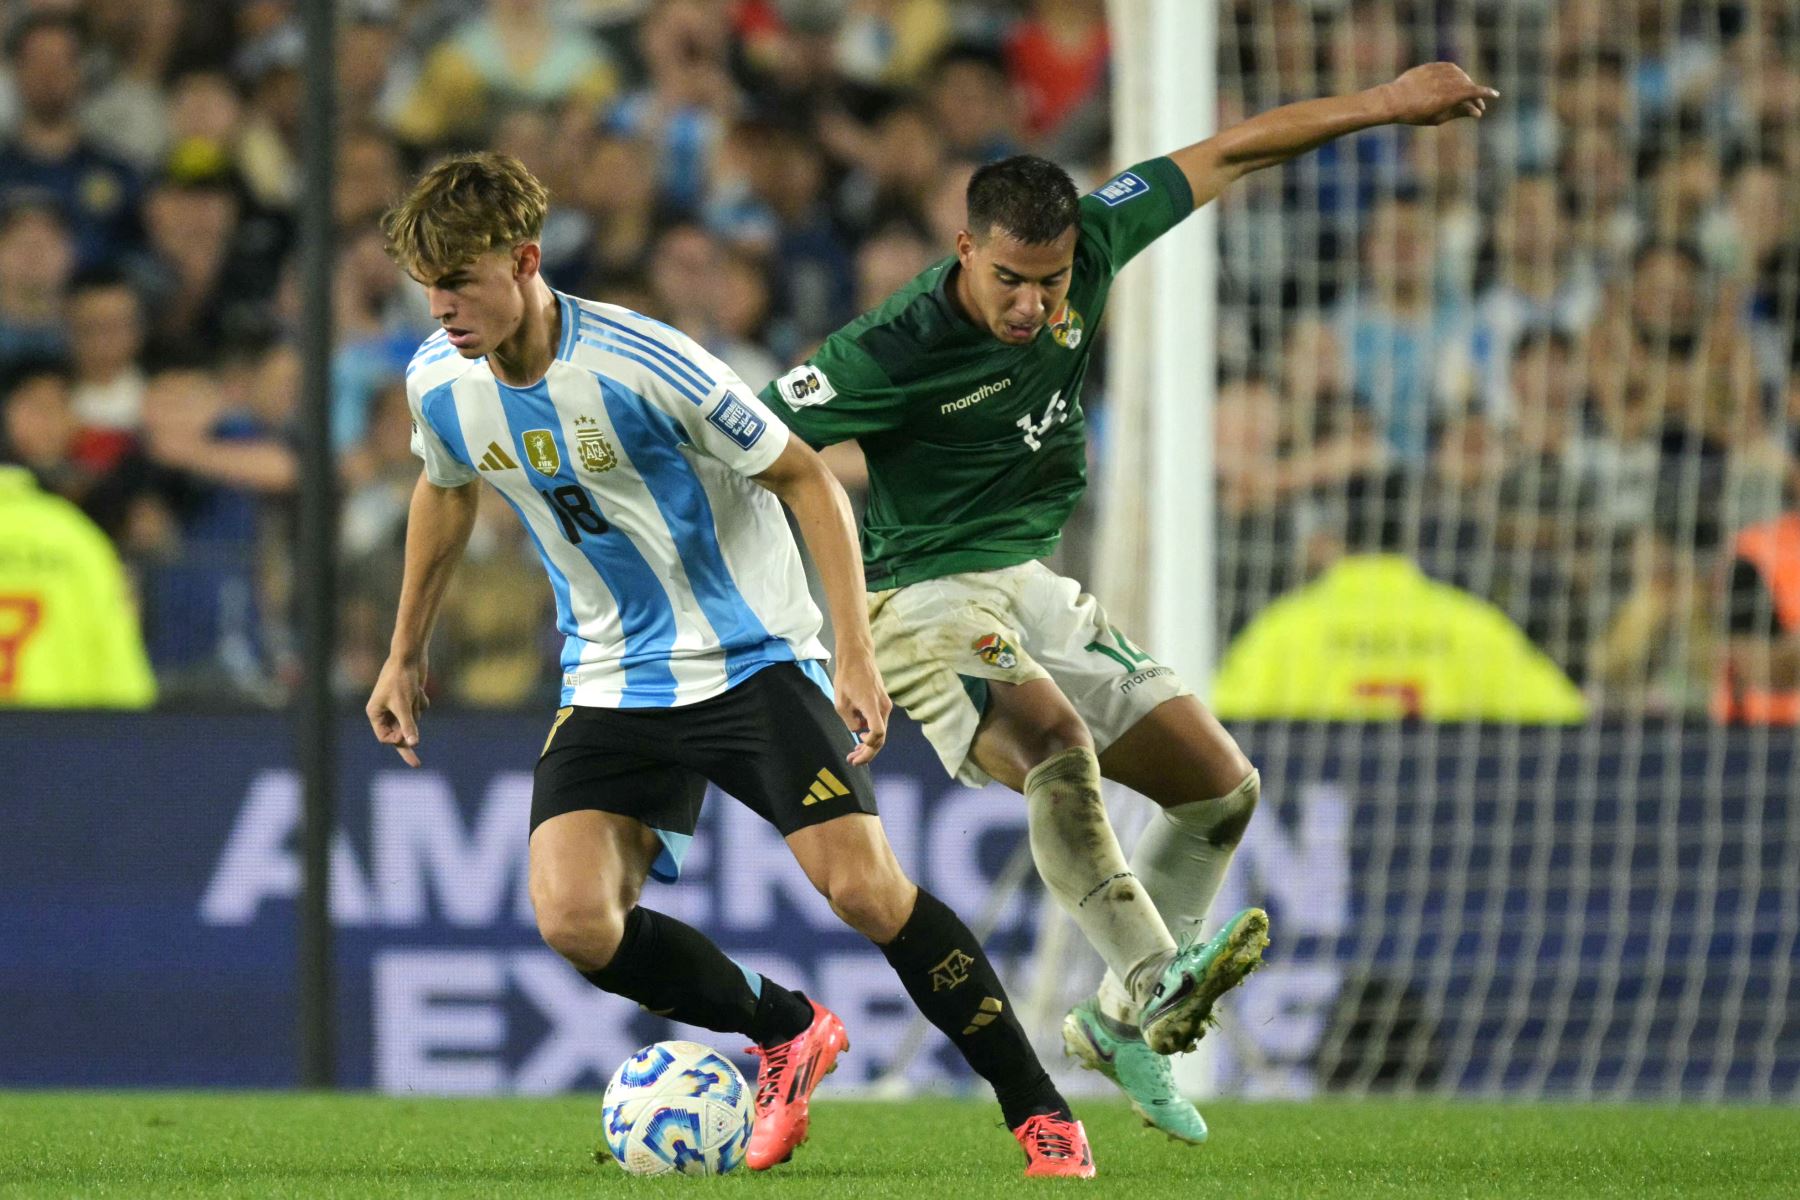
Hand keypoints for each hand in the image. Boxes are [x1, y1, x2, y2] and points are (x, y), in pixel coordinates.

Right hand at [367, 654, 428, 766]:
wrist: (409, 656)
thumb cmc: (401, 679)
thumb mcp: (404, 705)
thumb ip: (408, 725)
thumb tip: (413, 744)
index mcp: (375, 713)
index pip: (385, 737)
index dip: (397, 742)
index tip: (409, 744)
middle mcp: (384, 710)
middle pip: (399, 732)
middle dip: (409, 728)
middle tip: (416, 764)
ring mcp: (397, 704)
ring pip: (412, 720)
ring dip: (417, 710)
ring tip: (414, 694)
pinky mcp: (409, 698)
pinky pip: (419, 709)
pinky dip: (422, 701)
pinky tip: (420, 690)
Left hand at [831, 648, 890, 766]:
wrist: (857, 657)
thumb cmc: (846, 677)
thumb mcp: (840, 703)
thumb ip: (850, 721)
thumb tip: (857, 730)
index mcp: (872, 706)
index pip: (877, 734)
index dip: (868, 749)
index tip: (856, 754)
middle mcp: (884, 707)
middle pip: (880, 737)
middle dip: (867, 752)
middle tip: (853, 760)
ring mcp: (886, 705)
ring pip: (880, 731)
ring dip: (868, 743)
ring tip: (854, 752)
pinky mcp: (883, 702)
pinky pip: (879, 722)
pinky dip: (870, 732)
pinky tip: (858, 736)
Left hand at [1378, 62, 1498, 125]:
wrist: (1392, 99)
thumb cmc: (1414, 114)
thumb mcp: (1438, 118)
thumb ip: (1459, 113)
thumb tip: (1477, 113)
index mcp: (1451, 95)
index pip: (1475, 91)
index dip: (1487, 93)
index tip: (1495, 95)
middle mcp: (1447, 80)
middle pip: (1468, 85)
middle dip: (1474, 95)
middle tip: (1477, 107)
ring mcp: (1439, 71)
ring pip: (1460, 75)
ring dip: (1465, 85)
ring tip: (1464, 97)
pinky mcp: (1431, 66)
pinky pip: (1449, 68)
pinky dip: (1455, 75)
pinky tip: (1455, 82)